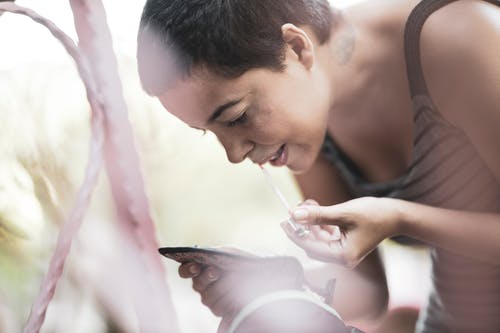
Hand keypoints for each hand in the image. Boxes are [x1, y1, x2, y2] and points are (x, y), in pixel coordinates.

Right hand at [178, 249, 303, 318]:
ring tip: (232, 281)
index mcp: (202, 268)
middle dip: (206, 278)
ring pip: (206, 297)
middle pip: (196, 284)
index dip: (186, 269)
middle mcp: (204, 284)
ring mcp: (211, 297)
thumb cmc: (245, 261)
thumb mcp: (231, 252)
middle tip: (216, 272)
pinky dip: (227, 299)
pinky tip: (236, 294)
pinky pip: (217, 307)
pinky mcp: (221, 309)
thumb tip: (202, 254)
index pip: (185, 270)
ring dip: (219, 288)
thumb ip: (215, 252)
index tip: (194, 265)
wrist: (265, 276)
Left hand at [282, 197, 399, 267]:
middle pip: (312, 244)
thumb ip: (317, 215)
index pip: (310, 247)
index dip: (295, 234)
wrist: (395, 214)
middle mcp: (342, 258)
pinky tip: (315, 207)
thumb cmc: (374, 214)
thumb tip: (294, 214)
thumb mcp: (342, 213)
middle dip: (303, 225)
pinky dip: (319, 222)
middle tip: (294, 208)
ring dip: (310, 221)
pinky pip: (325, 234)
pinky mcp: (345, 243)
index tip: (284, 221)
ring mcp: (344, 251)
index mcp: (343, 256)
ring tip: (307, 203)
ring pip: (317, 237)